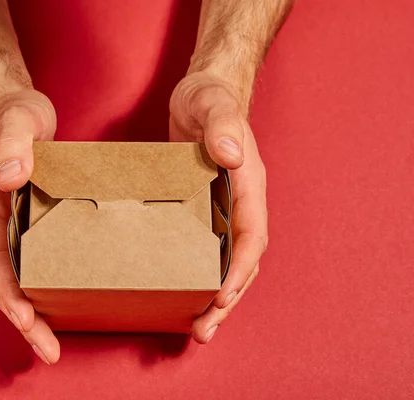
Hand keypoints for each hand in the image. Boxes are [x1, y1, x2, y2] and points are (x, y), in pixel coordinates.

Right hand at [0, 89, 59, 363]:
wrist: (9, 108)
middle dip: (22, 319)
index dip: (11, 294)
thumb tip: (9, 177)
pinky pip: (20, 265)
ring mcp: (0, 226)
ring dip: (27, 312)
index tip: (29, 320)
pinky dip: (33, 290)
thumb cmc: (15, 114)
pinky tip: (53, 303)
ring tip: (51, 341)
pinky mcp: (17, 224)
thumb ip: (14, 144)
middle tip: (49, 349)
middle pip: (1, 282)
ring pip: (9, 280)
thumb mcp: (19, 119)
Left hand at [169, 71, 267, 342]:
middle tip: (204, 329)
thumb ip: (222, 125)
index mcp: (249, 183)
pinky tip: (180, 291)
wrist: (199, 94)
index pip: (251, 235)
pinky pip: (205, 248)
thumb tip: (232, 156)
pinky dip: (198, 274)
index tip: (222, 295)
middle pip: (241, 261)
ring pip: (225, 261)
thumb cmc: (208, 97)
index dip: (239, 268)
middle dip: (226, 298)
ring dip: (214, 296)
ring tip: (196, 326)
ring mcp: (222, 209)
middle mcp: (240, 202)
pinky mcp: (203, 209)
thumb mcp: (212, 104)